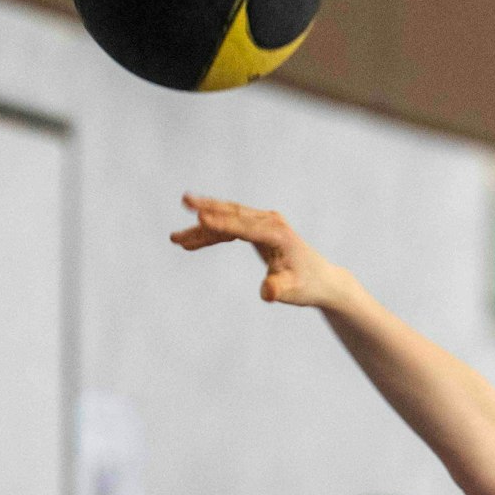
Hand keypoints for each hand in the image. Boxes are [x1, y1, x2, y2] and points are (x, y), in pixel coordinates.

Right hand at [170, 195, 351, 308]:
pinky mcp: (258, 229)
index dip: (222, 223)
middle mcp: (270, 223)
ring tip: (175, 239)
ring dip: (203, 227)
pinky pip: (230, 228)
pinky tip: (191, 243)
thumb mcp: (292, 292)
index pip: (245, 227)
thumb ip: (278, 290)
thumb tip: (267, 293)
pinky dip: (211, 234)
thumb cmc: (306, 286)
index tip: (200, 218)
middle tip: (184, 201)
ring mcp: (264, 223)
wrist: (320, 280)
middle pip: (233, 213)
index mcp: (277, 235)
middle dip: (207, 210)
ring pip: (228, 219)